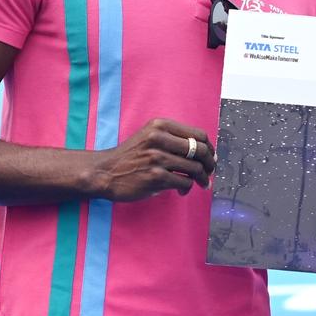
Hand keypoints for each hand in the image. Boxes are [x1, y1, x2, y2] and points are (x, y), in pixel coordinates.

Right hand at [88, 118, 216, 201]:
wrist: (104, 172)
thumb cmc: (131, 156)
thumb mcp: (149, 136)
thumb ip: (173, 138)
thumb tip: (205, 151)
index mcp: (160, 125)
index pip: (198, 135)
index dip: (209, 148)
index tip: (211, 157)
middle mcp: (159, 138)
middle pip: (200, 150)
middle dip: (209, 164)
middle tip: (209, 172)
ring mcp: (157, 158)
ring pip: (195, 168)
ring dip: (202, 179)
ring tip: (201, 184)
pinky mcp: (155, 177)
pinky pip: (184, 182)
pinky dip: (187, 188)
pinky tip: (182, 191)